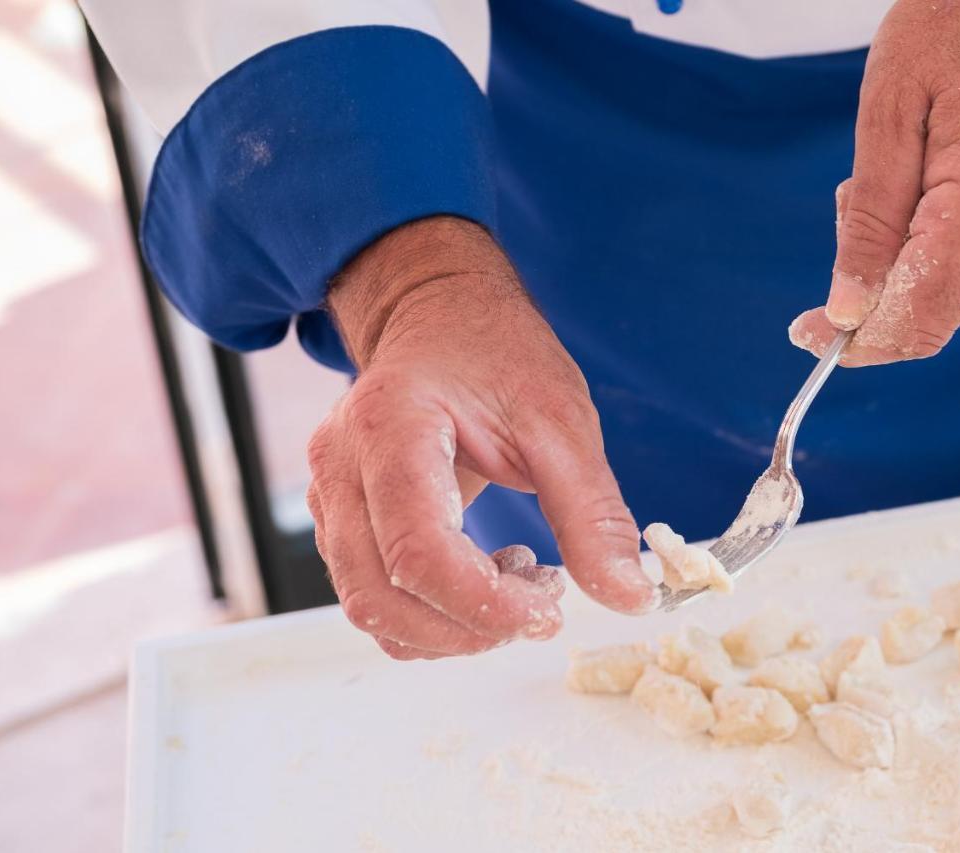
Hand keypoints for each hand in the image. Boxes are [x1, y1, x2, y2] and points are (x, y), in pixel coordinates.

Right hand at [306, 217, 656, 660]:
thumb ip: (592, 514)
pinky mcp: (340, 518)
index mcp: (391, 425)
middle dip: (469, 626)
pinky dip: (430, 615)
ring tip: (519, 580)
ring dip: (450, 627)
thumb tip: (629, 598)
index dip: (483, 602)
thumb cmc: (497, 354)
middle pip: (381, 594)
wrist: (442, 315)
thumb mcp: (562, 423)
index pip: (418, 549)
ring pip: (369, 608)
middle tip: (542, 602)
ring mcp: (330, 494)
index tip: (549, 612)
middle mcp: (341, 465)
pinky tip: (484, 576)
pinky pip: (372, 597)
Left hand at [791, 0, 959, 365]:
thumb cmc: (959, 24)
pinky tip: (930, 184)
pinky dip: (942, 250)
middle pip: (939, 315)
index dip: (859, 340)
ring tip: (899, 175)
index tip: (807, 332)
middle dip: (876, 292)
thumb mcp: (886, 113)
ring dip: (908, 266)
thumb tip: (848, 310)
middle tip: (848, 208)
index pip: (921, 316)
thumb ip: (868, 223)